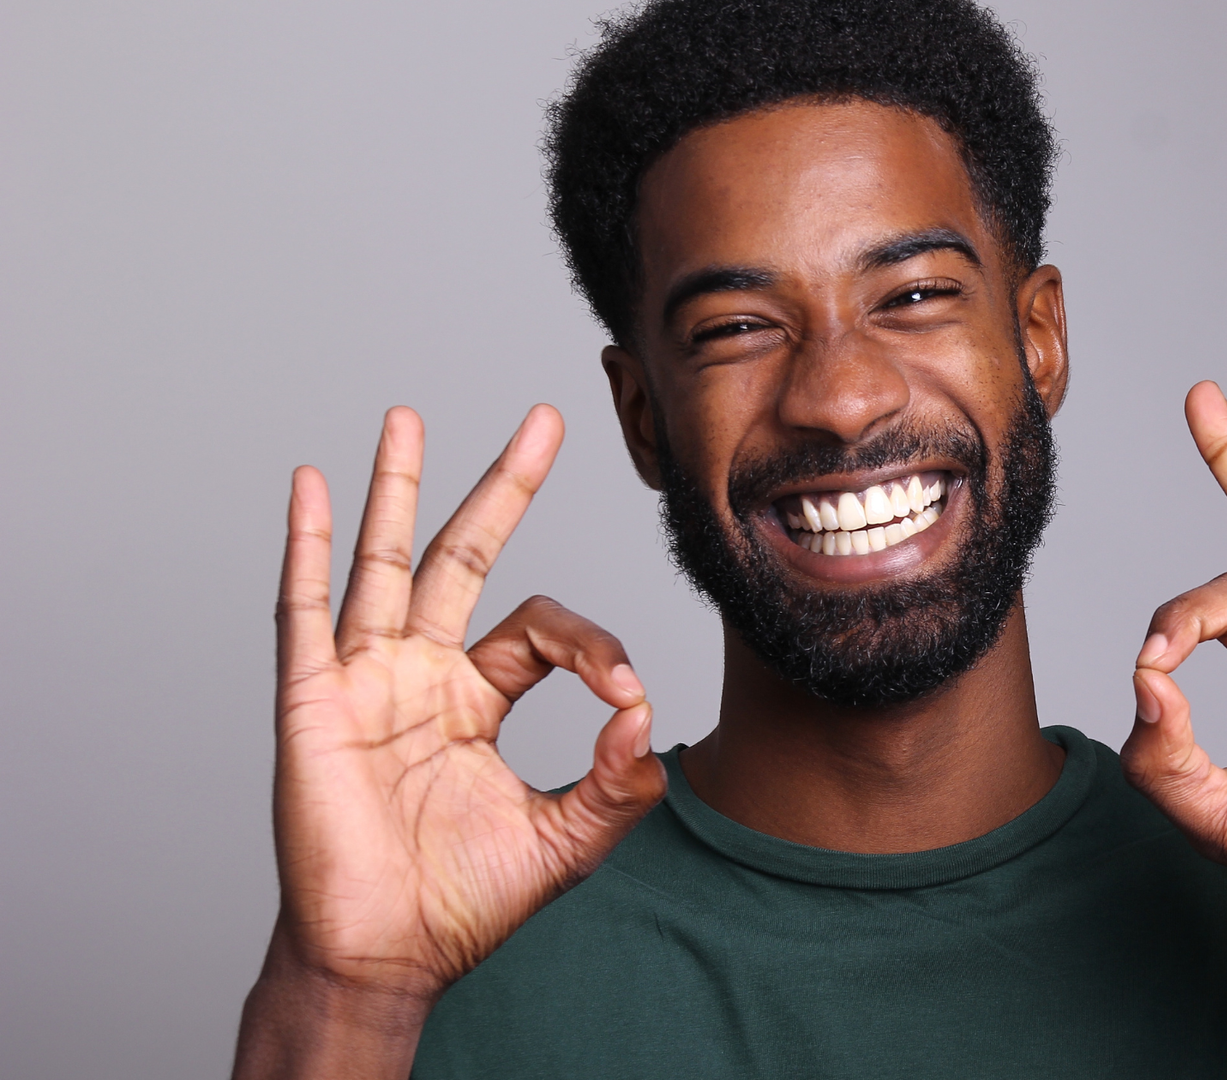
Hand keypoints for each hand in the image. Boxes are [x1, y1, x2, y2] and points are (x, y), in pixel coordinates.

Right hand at [265, 406, 665, 1001]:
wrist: (386, 954)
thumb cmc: (462, 900)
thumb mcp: (567, 841)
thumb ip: (617, 783)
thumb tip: (644, 716)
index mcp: (475, 697)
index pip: (543, 631)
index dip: (594, 649)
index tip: (625, 698)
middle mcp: (420, 673)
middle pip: (466, 557)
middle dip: (504, 488)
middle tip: (546, 420)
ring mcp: (364, 678)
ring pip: (385, 562)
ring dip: (397, 486)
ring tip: (408, 416)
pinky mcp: (313, 700)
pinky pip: (305, 609)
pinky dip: (305, 545)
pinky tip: (308, 483)